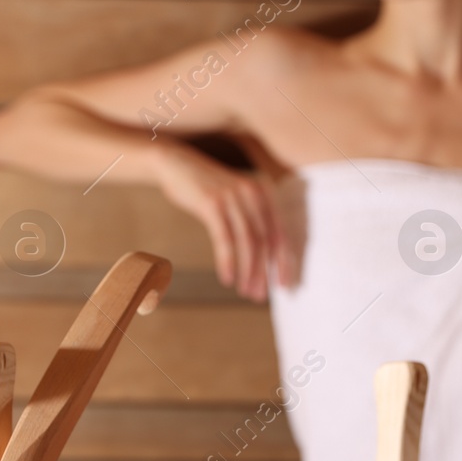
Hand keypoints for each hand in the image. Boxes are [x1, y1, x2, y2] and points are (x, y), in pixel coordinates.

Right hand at [154, 146, 294, 301]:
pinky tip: (227, 278)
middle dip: (264, 272)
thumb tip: (262, 260)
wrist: (178, 164)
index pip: (280, 234)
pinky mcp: (213, 203)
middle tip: (260, 295)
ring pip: (248, 242)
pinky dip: (228, 261)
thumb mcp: (235, 201)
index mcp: (264, 195)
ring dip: (248, 271)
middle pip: (266, 241)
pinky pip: (225, 238)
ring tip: (245, 291)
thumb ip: (251, 222)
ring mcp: (233, 197)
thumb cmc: (208, 189)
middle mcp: (254, 194)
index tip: (283, 285)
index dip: (284, 263)